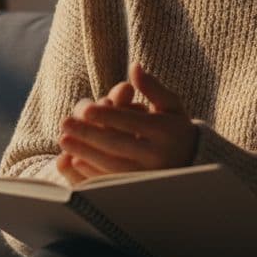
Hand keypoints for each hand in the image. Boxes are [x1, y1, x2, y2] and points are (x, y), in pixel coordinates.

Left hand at [57, 63, 198, 179]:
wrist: (192, 162)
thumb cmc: (175, 128)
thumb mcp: (170, 105)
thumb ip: (152, 87)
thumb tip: (134, 67)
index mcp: (164, 130)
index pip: (131, 122)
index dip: (107, 115)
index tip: (85, 109)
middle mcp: (157, 155)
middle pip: (117, 143)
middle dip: (88, 133)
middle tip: (65, 124)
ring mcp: (147, 175)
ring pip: (112, 165)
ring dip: (85, 152)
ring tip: (64, 140)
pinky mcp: (139, 189)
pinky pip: (112, 181)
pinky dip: (92, 172)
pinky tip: (75, 160)